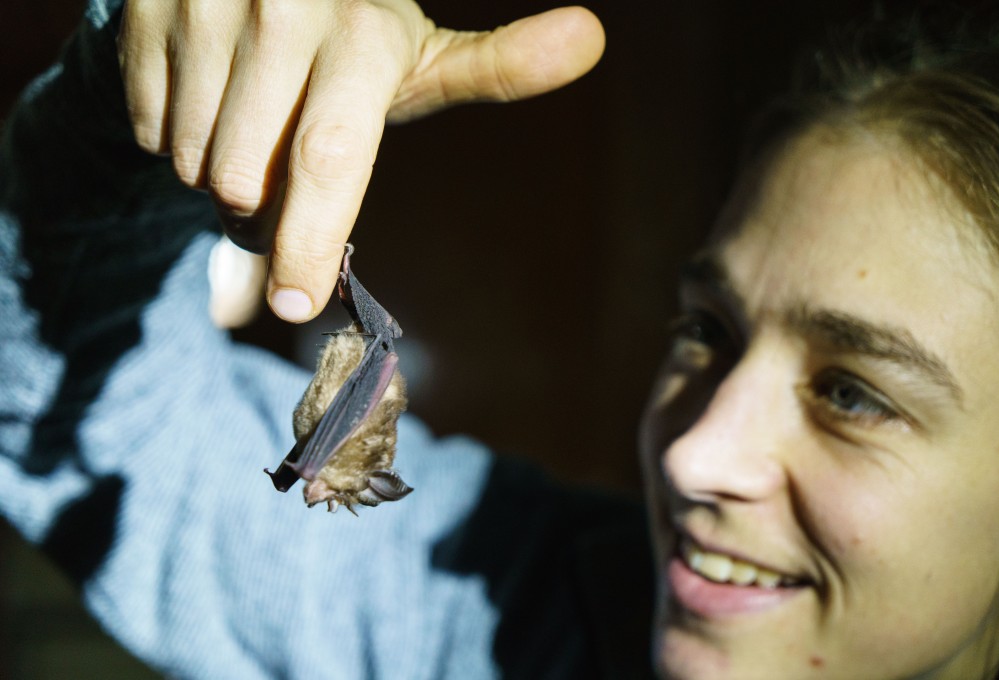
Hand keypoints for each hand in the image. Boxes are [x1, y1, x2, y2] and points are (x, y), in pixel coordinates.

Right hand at [118, 0, 604, 321]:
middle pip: (246, 182)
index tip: (297, 303)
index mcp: (357, 30)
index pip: (330, 157)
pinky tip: (204, 97)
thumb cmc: (349, 34)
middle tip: (279, 168)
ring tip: (247, 124)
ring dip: (216, 171)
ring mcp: (199, 5)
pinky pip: (149, 132)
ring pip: (192, 162)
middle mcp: (277, 9)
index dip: (312, 239)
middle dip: (261, 205)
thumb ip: (497, 63)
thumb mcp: (416, 54)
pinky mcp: (139, 13)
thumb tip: (592, 36)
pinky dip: (173, 138)